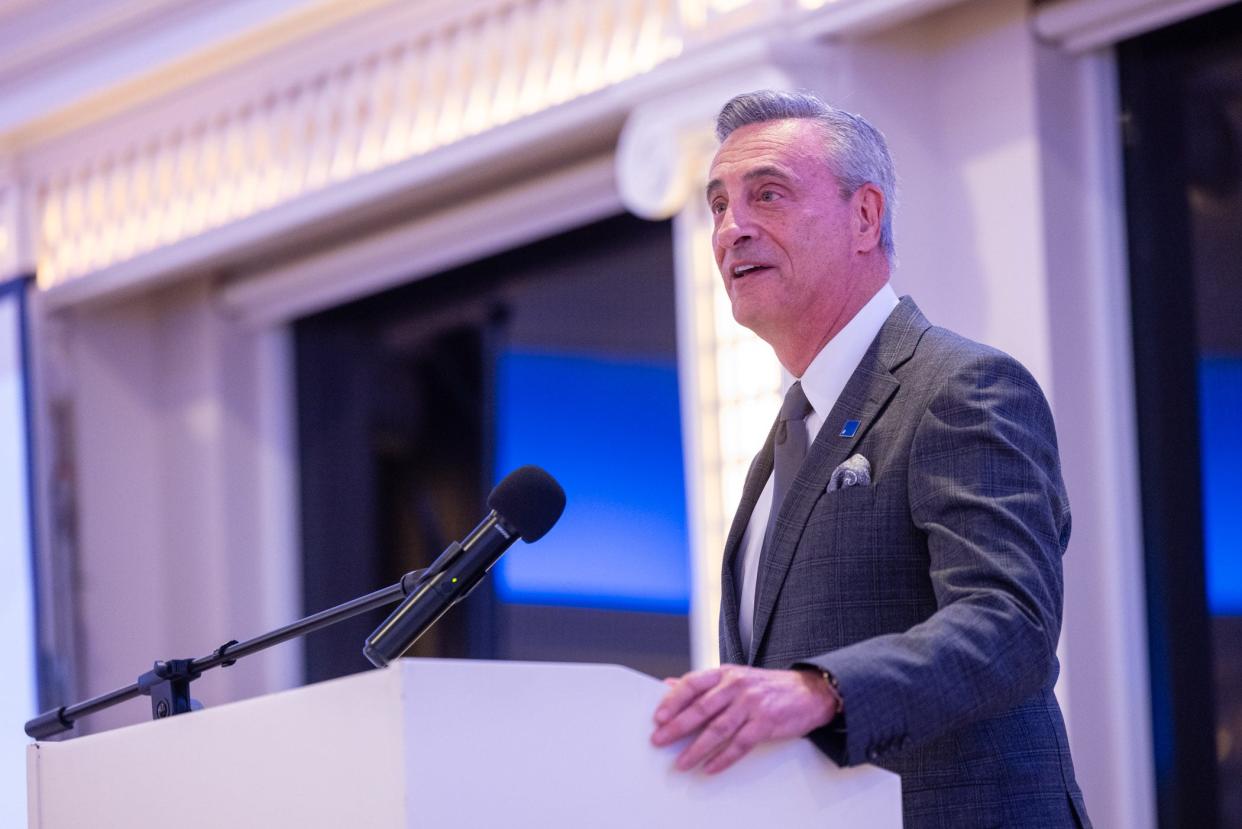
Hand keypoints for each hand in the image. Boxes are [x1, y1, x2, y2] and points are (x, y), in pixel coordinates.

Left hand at [650, 665, 838, 773]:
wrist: (808, 691)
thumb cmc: (767, 686)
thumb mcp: (734, 677)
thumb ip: (703, 683)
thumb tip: (669, 686)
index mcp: (725, 674)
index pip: (693, 684)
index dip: (673, 700)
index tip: (658, 716)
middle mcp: (737, 686)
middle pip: (701, 708)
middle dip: (677, 726)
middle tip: (660, 740)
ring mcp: (751, 704)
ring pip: (718, 729)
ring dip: (697, 748)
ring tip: (682, 762)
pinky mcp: (766, 723)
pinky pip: (740, 744)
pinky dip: (723, 758)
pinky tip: (710, 767)